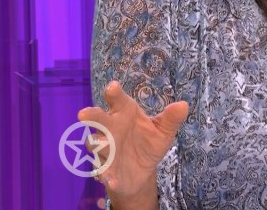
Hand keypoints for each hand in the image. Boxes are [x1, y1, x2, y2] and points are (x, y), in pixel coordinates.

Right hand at [77, 81, 188, 199]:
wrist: (142, 171)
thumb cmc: (149, 142)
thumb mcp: (163, 131)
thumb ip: (171, 119)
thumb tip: (183, 106)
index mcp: (124, 113)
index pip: (118, 100)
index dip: (114, 93)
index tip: (112, 87)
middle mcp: (110, 129)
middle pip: (98, 119)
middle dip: (92, 116)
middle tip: (84, 113)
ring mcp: (105, 149)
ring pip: (95, 144)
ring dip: (97, 144)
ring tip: (101, 144)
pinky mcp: (105, 169)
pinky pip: (102, 171)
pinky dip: (105, 175)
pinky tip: (110, 179)